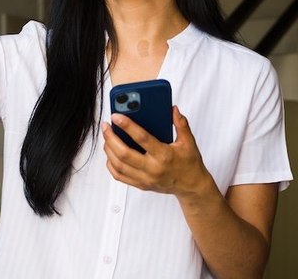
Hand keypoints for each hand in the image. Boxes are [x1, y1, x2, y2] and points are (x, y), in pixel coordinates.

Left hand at [102, 107, 216, 200]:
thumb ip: (181, 124)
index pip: (142, 138)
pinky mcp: (141, 185)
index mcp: (164, 155)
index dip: (127, 126)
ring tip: (107, 137)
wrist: (191, 187)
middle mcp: (153, 168)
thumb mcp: (188, 142)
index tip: (116, 116)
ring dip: (109, 149)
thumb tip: (172, 109)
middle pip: (124, 153)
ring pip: (118, 165)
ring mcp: (145, 178)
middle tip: (106, 126)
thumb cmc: (189, 163)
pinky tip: (110, 153)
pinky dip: (111, 164)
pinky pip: (119, 176)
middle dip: (111, 138)